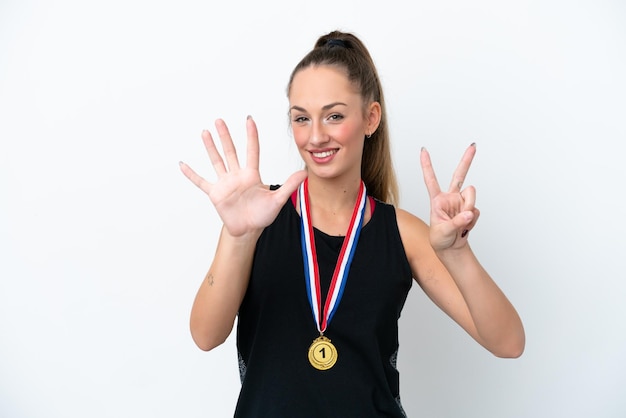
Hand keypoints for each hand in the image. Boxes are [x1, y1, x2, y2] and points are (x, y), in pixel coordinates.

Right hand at [180, 117, 307, 236]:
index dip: (251, 135)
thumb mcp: (278, 200)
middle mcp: (237, 176)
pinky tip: (183, 164)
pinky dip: (191, 174)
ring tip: (205, 132)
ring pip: (216, 161)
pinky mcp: (215, 194)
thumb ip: (289, 185)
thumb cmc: (263, 215)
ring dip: (210, 147)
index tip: (248, 119)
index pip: (252, 151)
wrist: (249, 230)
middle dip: (225, 136)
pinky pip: (201, 182)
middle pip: (230, 151)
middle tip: (219, 120)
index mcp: (252, 175)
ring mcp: (225, 183)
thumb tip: (304, 173)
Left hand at [420, 143, 479, 250]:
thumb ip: (456, 222)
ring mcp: (461, 202)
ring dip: (468, 208)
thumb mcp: (443, 232)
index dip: (427, 165)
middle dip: (466, 160)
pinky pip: (476, 211)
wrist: (451, 248)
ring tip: (461, 223)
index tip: (423, 149)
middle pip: (459, 175)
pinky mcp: (470, 209)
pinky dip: (472, 220)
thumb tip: (469, 213)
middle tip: (473, 146)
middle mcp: (450, 197)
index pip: (430, 179)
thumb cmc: (440, 239)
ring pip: (471, 196)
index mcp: (437, 200)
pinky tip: (465, 226)